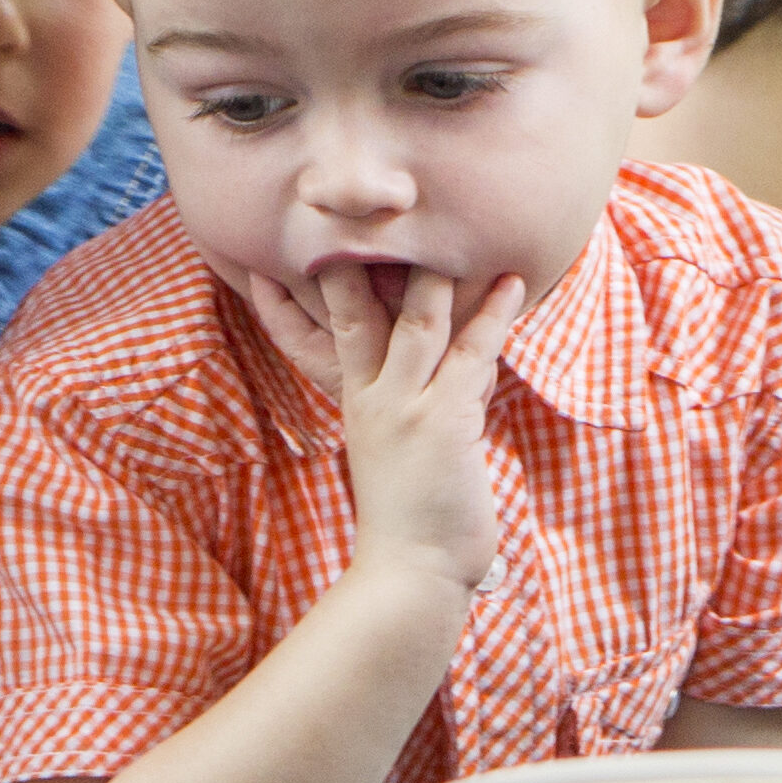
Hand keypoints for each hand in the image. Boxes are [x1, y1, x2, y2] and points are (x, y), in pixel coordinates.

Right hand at [234, 262, 525, 603]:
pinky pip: (471, 353)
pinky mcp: (444, 419)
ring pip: (416, 320)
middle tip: (353, 209)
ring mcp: (405, 405)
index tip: (272, 262)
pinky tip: (509, 284)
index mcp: (354, 402)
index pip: (314, 336)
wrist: (410, 573)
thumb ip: (397, 412)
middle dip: (350, 259)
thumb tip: (422, 386)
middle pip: (352, 312)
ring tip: (451, 228)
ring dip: (434, 273)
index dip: (290, 298)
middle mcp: (372, 396)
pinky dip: (492, 316)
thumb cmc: (409, 520)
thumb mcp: (389, 454)